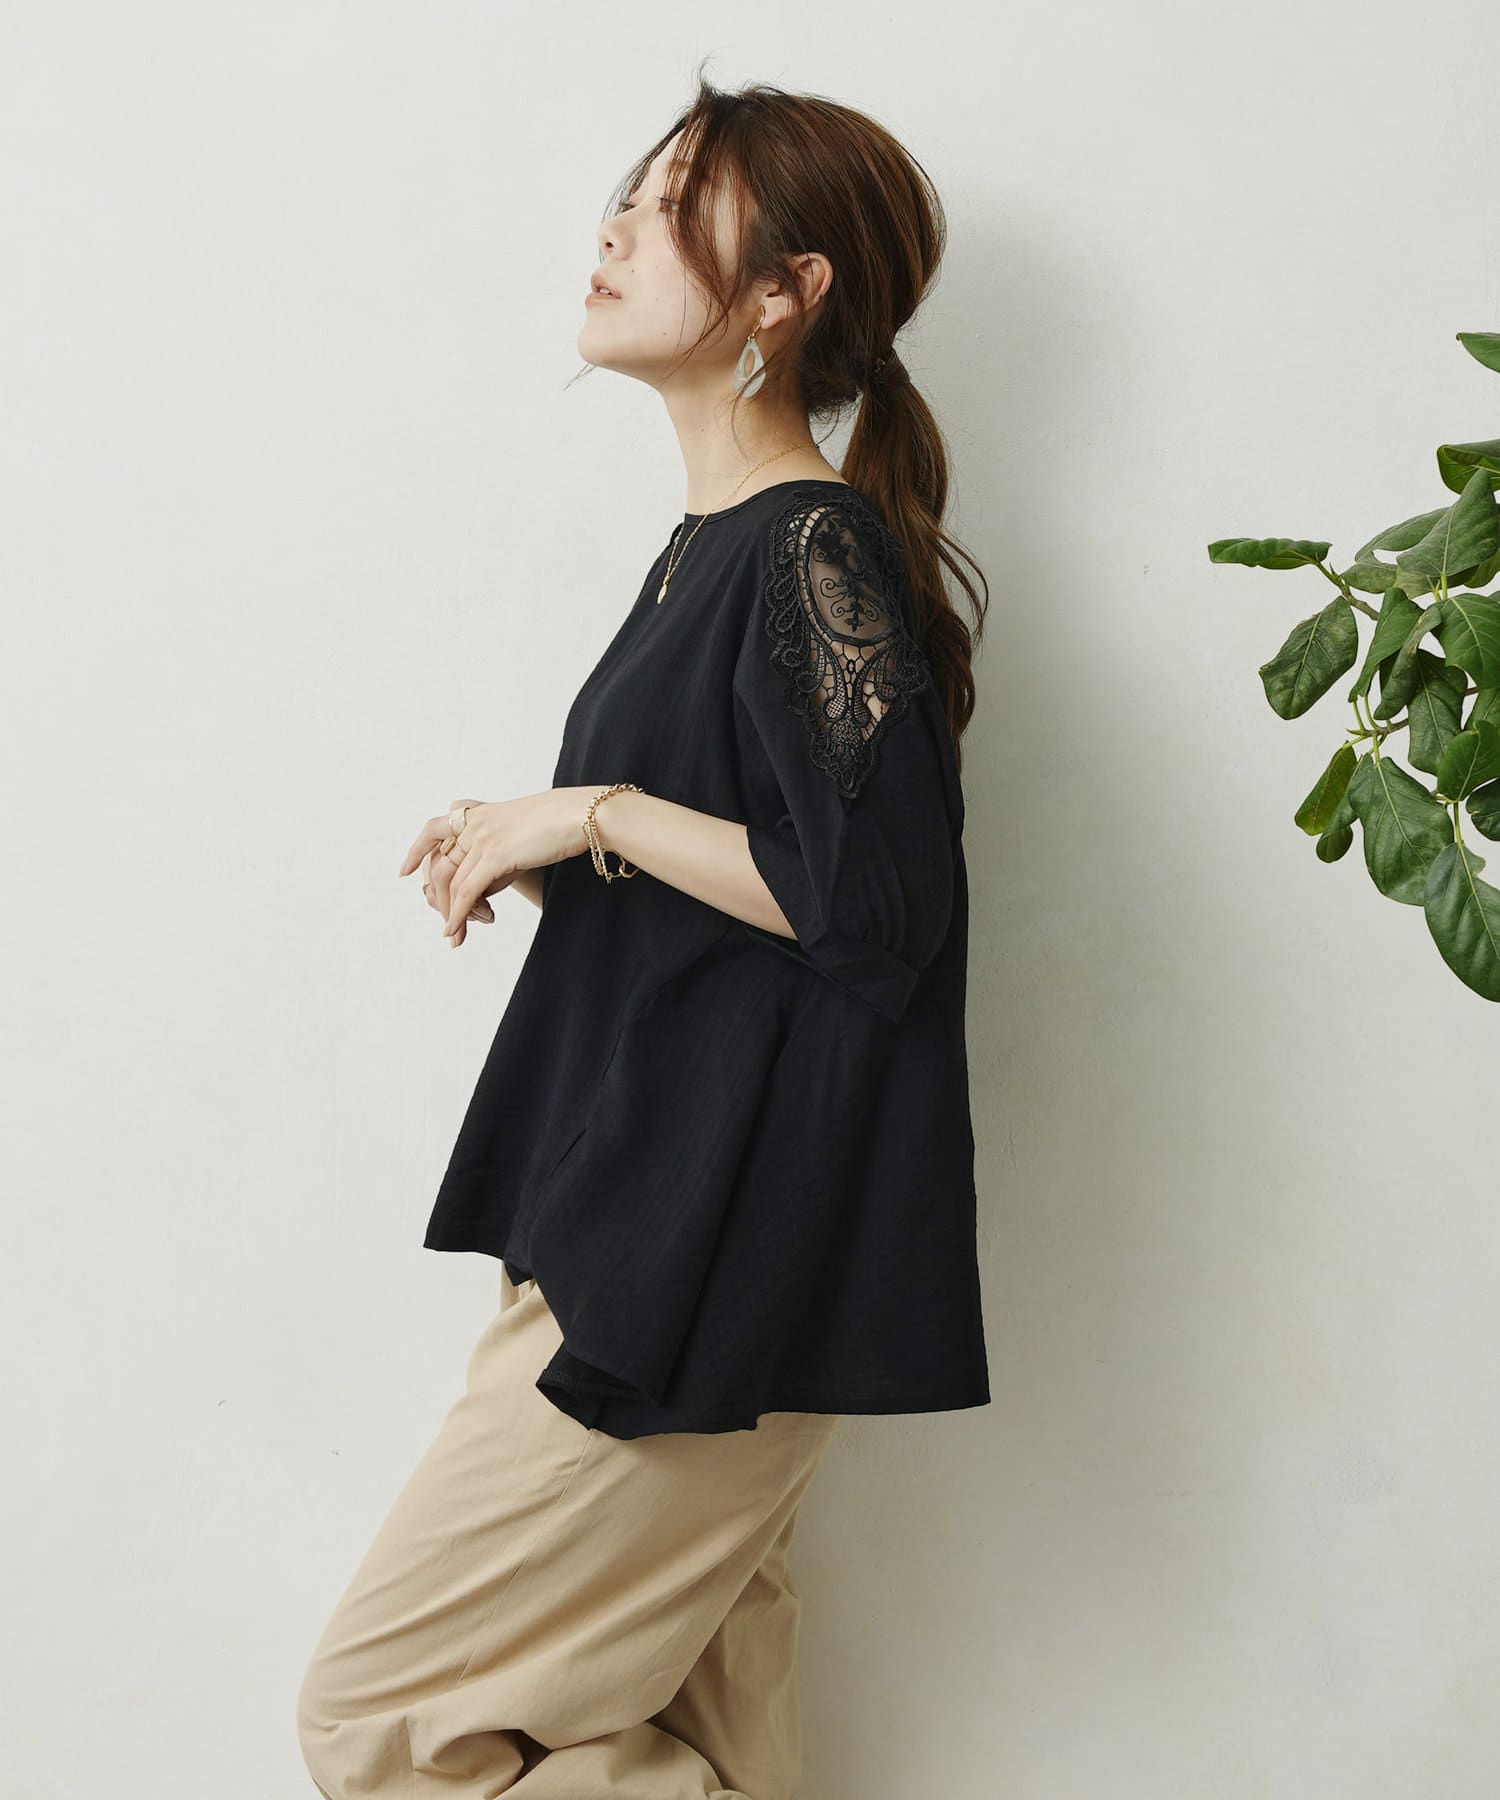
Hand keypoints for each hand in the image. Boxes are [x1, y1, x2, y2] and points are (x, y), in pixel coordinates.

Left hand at [397, 790, 594, 947]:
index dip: (416, 851)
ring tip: (454, 937)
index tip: (405, 871)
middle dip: (438, 899)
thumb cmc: (560, 825)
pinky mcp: (495, 856)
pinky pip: (467, 891)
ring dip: (450, 914)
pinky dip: (457, 914)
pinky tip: (455, 930)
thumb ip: (497, 855)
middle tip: (446, 924)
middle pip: (440, 865)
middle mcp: (474, 823)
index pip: (434, 832)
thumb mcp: (521, 835)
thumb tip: (482, 891)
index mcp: (479, 813)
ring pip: (452, 883)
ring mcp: (482, 838)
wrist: (581, 815)